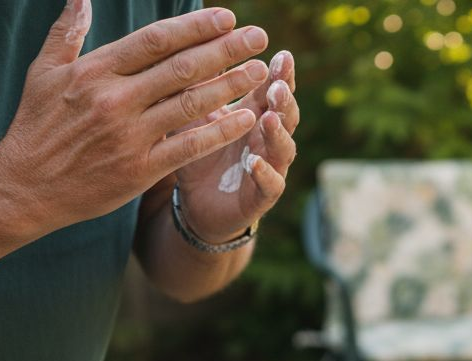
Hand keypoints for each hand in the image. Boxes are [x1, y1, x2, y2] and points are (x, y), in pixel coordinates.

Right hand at [0, 0, 270, 232]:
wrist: (23, 187)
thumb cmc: (35, 126)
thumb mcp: (43, 72)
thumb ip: (67, 33)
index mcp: (95, 72)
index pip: (155, 40)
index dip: (195, 27)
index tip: (227, 17)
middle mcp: (114, 100)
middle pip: (182, 68)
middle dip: (226, 50)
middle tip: (259, 37)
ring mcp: (129, 136)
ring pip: (191, 104)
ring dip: (231, 85)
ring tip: (262, 71)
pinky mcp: (139, 169)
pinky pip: (189, 147)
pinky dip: (220, 131)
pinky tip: (247, 118)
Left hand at [172, 49, 299, 242]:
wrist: (196, 204)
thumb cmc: (199, 154)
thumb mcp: (194, 117)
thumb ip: (196, 88)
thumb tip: (185, 46)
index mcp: (255, 115)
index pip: (273, 90)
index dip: (280, 74)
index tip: (282, 55)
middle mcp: (268, 139)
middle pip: (286, 115)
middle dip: (284, 100)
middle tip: (277, 85)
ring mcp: (270, 167)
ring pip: (284, 148)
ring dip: (278, 132)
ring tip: (269, 118)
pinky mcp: (262, 196)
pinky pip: (271, 184)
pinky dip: (264, 173)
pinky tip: (255, 162)